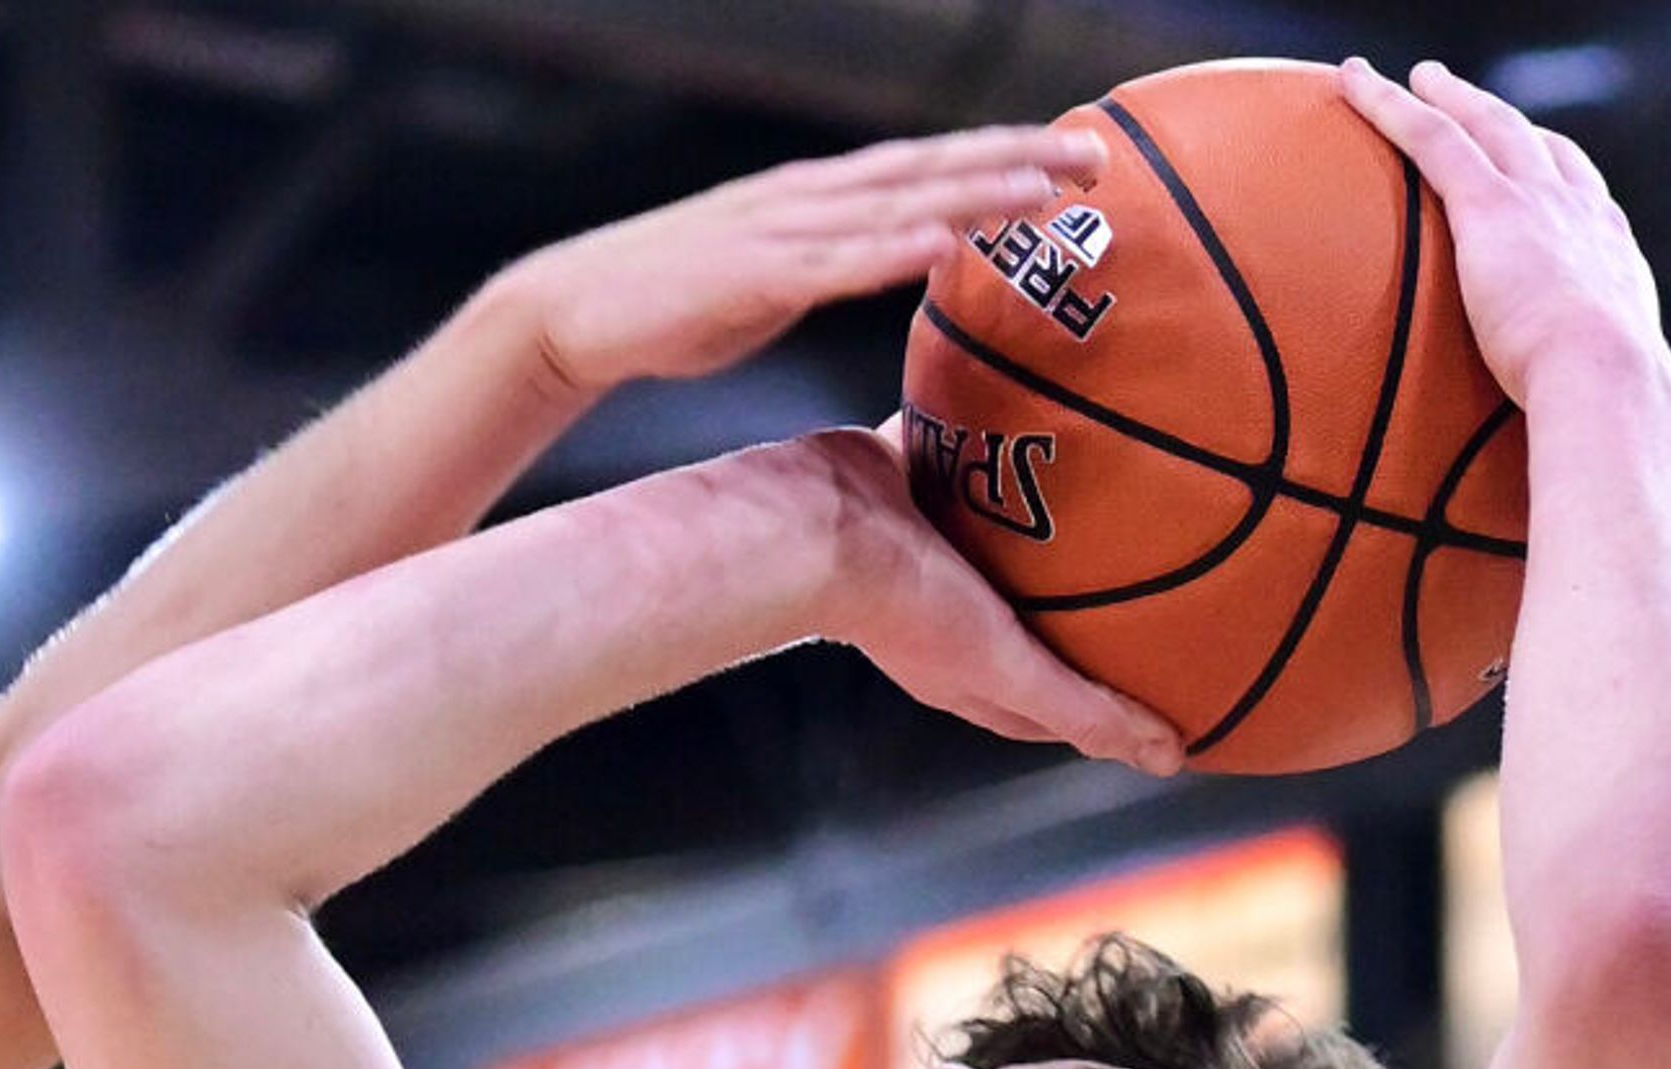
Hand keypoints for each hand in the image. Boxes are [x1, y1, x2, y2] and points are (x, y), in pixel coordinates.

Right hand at [492, 127, 1104, 400]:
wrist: (573, 311)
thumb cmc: (673, 306)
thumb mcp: (772, 286)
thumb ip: (838, 271)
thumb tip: (900, 274)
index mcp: (819, 201)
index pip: (926, 170)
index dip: (1002, 159)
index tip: (1074, 160)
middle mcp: (810, 199)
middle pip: (931, 169)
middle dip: (1016, 160)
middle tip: (1097, 156)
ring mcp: (781, 232)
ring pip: (897, 204)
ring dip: (974, 194)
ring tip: (1046, 191)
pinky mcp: (751, 275)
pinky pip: (836, 261)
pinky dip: (893, 248)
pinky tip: (943, 242)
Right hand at [779, 427, 1181, 773]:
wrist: (819, 522)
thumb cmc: (910, 604)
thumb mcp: (1011, 669)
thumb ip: (1084, 711)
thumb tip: (1168, 759)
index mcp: (969, 675)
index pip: (1049, 706)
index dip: (1098, 708)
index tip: (1153, 694)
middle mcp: (948, 619)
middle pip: (1030, 629)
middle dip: (1082, 621)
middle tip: (1151, 592)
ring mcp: (929, 551)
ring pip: (1005, 549)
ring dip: (1047, 535)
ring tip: (1112, 501)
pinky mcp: (913, 483)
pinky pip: (971, 468)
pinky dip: (1006, 456)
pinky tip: (1046, 429)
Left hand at [1335, 57, 1670, 403]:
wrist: (1608, 382)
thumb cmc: (1604, 418)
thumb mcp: (1593, 410)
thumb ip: (1567, 419)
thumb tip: (1555, 478)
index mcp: (1610, 261)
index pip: (1583, 200)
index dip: (1559, 175)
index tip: (1543, 163)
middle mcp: (1581, 215)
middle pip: (1537, 146)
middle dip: (1503, 118)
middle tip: (1470, 99)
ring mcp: (1539, 202)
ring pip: (1484, 125)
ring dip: (1448, 95)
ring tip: (1416, 80)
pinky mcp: (1490, 205)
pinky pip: (1431, 138)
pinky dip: (1391, 106)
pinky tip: (1355, 85)